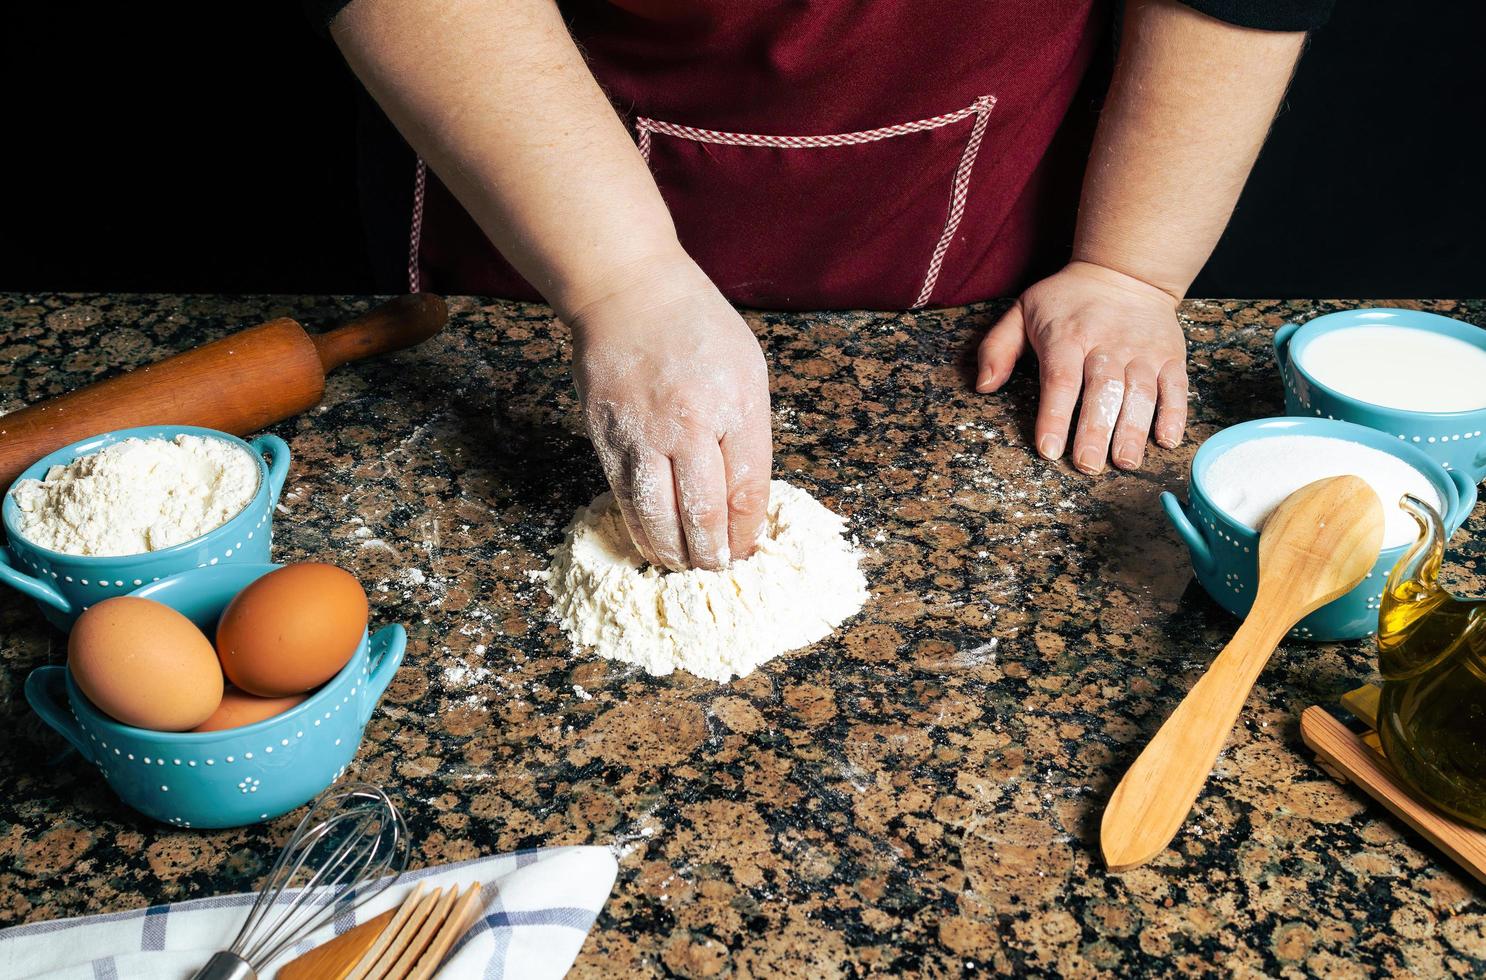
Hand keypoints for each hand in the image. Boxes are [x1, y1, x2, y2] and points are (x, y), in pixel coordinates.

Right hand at [568, 254, 771, 570]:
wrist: (627, 289)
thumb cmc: (695, 325)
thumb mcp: (747, 369)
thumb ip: (748, 431)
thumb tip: (742, 496)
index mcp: (736, 406)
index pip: (747, 491)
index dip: (747, 532)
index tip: (747, 550)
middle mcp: (690, 425)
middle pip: (704, 515)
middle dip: (713, 555)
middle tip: (717, 572)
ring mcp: (643, 433)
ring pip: (659, 517)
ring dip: (674, 554)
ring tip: (685, 569)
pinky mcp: (605, 436)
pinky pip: (624, 498)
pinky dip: (639, 529)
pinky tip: (651, 543)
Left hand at [975, 261, 1187, 472]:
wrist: (1125, 271)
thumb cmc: (1066, 300)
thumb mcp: (1022, 311)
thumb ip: (997, 348)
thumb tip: (983, 386)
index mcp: (1067, 336)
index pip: (1060, 380)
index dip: (1054, 416)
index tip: (1048, 450)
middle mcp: (1107, 343)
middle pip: (1102, 390)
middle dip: (1094, 431)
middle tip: (1087, 465)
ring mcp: (1142, 350)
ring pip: (1139, 392)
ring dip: (1133, 429)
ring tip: (1124, 461)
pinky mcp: (1170, 355)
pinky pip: (1175, 386)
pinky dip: (1173, 414)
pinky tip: (1166, 441)